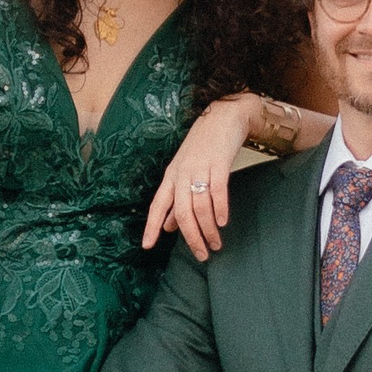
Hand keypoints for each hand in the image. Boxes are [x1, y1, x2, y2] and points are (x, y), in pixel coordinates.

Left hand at [142, 96, 258, 258]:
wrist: (224, 116)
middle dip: (191, 237)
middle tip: (202, 255)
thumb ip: (176, 201)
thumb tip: (167, 227)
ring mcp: (200, 168)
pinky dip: (220, 208)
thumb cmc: (204, 147)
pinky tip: (223, 222)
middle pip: (181, 211)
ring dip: (208, 229)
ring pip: (199, 206)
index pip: (157, 205)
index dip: (151, 226)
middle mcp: (182, 173)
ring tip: (216, 244)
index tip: (147, 246)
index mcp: (171, 177)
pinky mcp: (218, 163)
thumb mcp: (184, 172)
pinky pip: (217, 190)